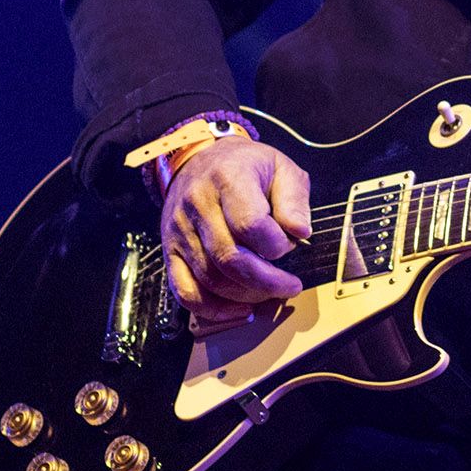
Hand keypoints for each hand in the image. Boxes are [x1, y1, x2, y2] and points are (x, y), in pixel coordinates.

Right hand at [161, 136, 312, 335]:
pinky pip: (185, 292)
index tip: (291, 245)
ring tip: (271, 292)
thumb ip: (294, 199)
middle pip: (230, 258)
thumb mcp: (281, 167)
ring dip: (246, 295)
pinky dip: (213, 310)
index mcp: (228, 179)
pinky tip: (240, 310)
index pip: (250, 224)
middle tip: (290, 286)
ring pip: (210, 280)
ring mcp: (180, 231)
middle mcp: (198, 205)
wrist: (198, 160)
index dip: (276, 244)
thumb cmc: (245, 167)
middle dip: (267, 281)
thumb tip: (300, 232)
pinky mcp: (170, 251)